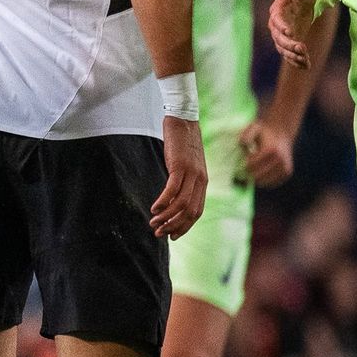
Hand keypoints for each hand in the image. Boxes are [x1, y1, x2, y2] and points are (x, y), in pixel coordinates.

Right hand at [152, 116, 207, 238]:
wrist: (184, 120)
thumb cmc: (182, 143)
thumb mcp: (186, 165)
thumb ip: (184, 181)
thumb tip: (173, 197)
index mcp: (202, 183)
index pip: (197, 212)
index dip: (185, 227)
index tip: (172, 235)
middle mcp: (200, 180)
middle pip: (189, 212)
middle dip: (174, 226)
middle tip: (158, 233)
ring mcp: (192, 174)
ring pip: (181, 204)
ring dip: (166, 217)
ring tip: (153, 223)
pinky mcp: (180, 166)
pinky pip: (172, 190)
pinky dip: (163, 202)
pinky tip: (154, 209)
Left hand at [238, 117, 295, 188]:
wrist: (281, 133)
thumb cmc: (264, 132)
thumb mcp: (254, 128)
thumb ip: (246, 135)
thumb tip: (242, 144)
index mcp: (271, 149)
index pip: (252, 165)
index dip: (244, 166)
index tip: (240, 164)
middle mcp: (280, 159)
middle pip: (258, 175)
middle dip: (248, 174)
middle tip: (242, 173)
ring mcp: (285, 166)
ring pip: (265, 181)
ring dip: (256, 179)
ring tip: (251, 173)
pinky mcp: (287, 172)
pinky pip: (273, 183)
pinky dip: (265, 182)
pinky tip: (260, 176)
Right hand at [268, 0, 319, 66]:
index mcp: (277, 11)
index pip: (276, 21)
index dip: (282, 27)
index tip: (291, 33)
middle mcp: (276, 26)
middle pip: (279, 39)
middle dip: (290, 45)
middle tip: (302, 48)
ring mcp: (282, 36)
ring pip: (284, 50)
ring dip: (294, 56)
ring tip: (306, 60)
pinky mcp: (290, 42)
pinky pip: (290, 55)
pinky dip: (297, 62)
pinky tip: (307, 67)